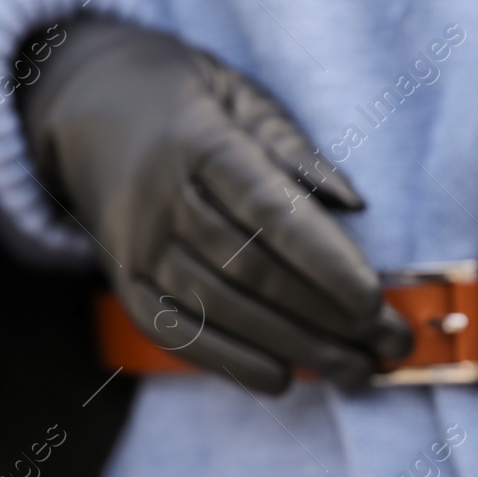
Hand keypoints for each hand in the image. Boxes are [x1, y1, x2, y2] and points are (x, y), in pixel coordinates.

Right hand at [25, 18, 409, 391]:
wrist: (87, 105)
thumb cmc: (189, 101)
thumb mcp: (242, 97)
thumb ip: (296, 150)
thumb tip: (354, 205)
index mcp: (198, 144)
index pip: (268, 212)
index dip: (324, 262)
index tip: (376, 300)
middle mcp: (159, 200)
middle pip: (252, 272)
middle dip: (328, 317)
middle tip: (390, 343)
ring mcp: (135, 247)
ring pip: (222, 310)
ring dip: (296, 348)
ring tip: (357, 370)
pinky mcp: (125, 283)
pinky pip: (178, 333)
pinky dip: (232, 362)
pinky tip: (283, 380)